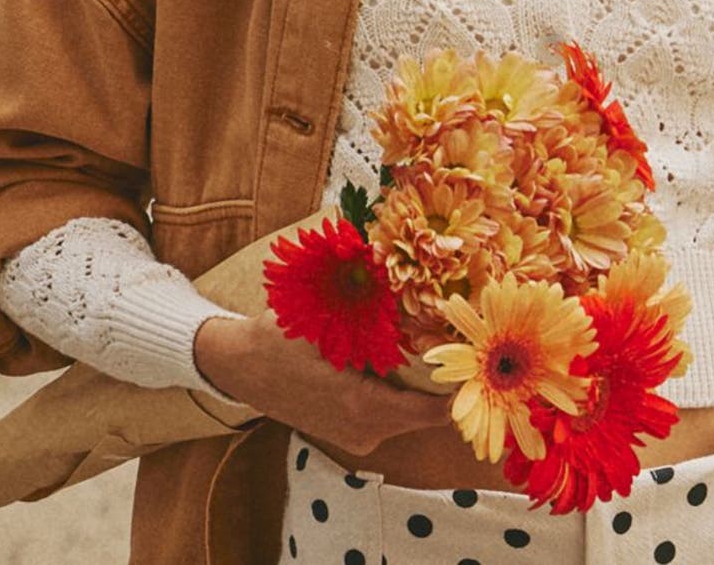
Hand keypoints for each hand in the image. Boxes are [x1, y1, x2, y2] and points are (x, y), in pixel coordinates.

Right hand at [192, 313, 451, 456]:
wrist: (238, 367)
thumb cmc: (279, 339)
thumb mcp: (324, 315)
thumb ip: (369, 303)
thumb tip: (412, 275)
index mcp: (361, 405)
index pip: (435, 411)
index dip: (459, 385)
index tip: (475, 355)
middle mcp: (364, 430)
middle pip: (427, 412)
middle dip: (442, 379)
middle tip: (457, 340)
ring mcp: (358, 437)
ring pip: (410, 413)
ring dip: (421, 385)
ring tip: (429, 345)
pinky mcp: (352, 434)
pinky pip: (391, 415)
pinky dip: (400, 392)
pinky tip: (397, 361)